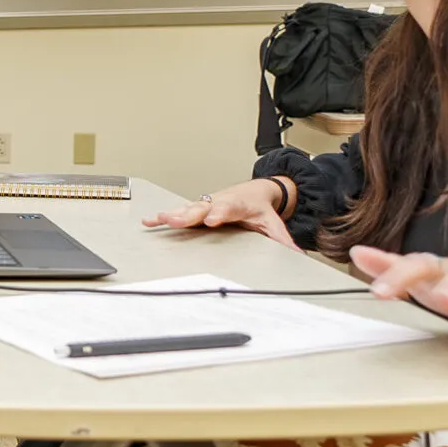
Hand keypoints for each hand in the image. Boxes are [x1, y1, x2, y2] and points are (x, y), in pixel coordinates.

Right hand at [143, 178, 295, 245]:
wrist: (253, 192)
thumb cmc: (258, 208)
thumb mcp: (272, 223)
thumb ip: (282, 240)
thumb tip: (297, 254)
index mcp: (237, 205)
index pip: (228, 209)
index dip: (219, 214)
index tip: (211, 220)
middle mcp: (218, 202)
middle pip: (202, 208)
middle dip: (189, 214)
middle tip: (177, 220)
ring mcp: (205, 204)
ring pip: (187, 208)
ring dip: (173, 214)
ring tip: (159, 219)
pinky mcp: (196, 208)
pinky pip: (178, 212)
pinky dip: (163, 216)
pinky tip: (150, 221)